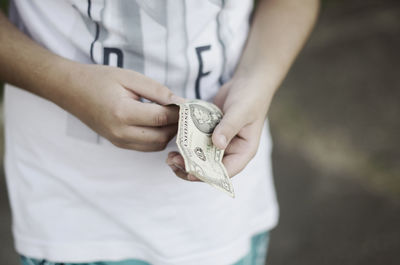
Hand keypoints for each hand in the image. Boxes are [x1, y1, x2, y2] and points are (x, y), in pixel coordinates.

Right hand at [62, 63, 184, 150]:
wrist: (71, 90)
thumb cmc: (99, 79)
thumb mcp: (129, 77)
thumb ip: (157, 90)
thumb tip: (181, 102)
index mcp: (123, 113)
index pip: (162, 118)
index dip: (180, 112)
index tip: (191, 104)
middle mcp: (121, 133)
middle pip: (162, 136)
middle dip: (177, 125)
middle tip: (185, 111)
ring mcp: (119, 141)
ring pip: (156, 145)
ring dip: (169, 133)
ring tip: (173, 116)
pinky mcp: (119, 144)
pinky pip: (146, 146)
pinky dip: (158, 137)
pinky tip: (160, 123)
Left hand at [166, 75, 271, 180]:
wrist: (248, 82)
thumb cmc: (250, 97)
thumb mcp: (241, 111)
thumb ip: (229, 127)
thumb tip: (218, 144)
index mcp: (243, 151)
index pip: (225, 171)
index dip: (207, 175)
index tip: (189, 171)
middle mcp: (231, 151)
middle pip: (210, 167)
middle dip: (191, 167)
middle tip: (172, 161)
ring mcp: (220, 142)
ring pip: (201, 157)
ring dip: (186, 157)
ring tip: (170, 155)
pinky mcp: (211, 133)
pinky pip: (197, 142)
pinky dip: (187, 143)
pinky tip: (175, 140)